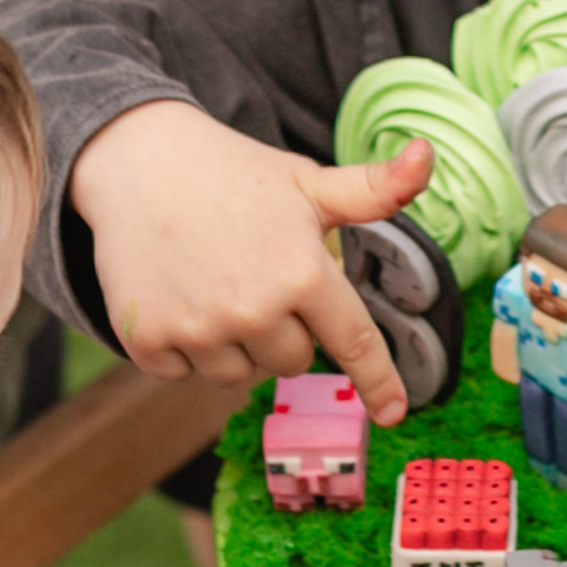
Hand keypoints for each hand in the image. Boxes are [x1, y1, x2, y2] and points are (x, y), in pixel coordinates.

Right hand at [67, 100, 437, 419]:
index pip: (354, 342)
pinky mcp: (149, 341)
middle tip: (256, 276)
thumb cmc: (236, 173)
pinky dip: (183, 346)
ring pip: (240, 376)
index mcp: (303, 272)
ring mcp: (199, 330)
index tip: (394, 412)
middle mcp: (254, 309)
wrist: (139, 161)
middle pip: (293, 361)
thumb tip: (427, 154)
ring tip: (215, 282)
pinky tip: (178, 294)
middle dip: (284, 329)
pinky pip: (184, 375)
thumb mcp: (308, 181)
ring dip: (235, 344)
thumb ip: (373, 189)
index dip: (379, 381)